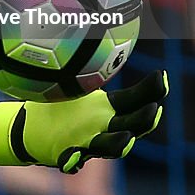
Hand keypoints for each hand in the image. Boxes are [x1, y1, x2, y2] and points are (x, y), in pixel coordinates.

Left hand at [0, 71, 168, 173]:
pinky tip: (70, 160)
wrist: (33, 130)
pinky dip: (73, 161)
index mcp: (109, 110)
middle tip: (153, 109)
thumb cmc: (63, 105)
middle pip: (132, 125)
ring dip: (118, 144)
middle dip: (144, 119)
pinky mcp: (67, 155)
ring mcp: (88, 144)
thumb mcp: (79, 86)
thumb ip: (91, 70)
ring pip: (109, 147)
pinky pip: (72, 161)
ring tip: (125, 136)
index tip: (161, 76)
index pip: (135, 100)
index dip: (151, 90)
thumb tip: (101, 32)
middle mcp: (105, 128)